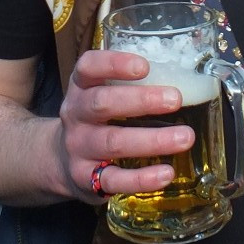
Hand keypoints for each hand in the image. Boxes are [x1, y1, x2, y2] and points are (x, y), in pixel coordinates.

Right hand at [57, 49, 193, 204]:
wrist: (58, 160)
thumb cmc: (94, 118)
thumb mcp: (99, 92)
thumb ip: (128, 83)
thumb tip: (183, 75)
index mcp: (80, 86)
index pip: (88, 67)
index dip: (114, 64)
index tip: (144, 66)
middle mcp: (76, 114)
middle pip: (102, 103)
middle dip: (141, 100)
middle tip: (176, 98)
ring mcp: (79, 148)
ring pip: (114, 142)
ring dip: (152, 140)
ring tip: (185, 137)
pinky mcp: (86, 179)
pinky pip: (114, 179)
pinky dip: (142, 178)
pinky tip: (167, 173)